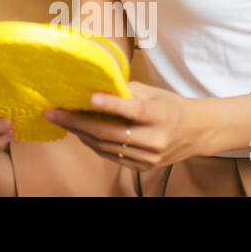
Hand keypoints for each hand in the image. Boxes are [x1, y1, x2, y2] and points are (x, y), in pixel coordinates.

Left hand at [42, 82, 208, 170]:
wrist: (197, 133)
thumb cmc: (170, 106)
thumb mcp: (153, 92)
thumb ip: (125, 91)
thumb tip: (93, 84)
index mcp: (161, 115)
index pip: (134, 110)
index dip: (111, 104)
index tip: (89, 98)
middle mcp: (156, 139)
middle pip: (111, 133)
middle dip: (77, 123)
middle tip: (53, 113)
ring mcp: (150, 157)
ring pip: (106, 147)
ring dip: (80, 134)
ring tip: (62, 120)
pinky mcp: (144, 167)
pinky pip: (111, 156)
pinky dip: (93, 144)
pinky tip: (80, 132)